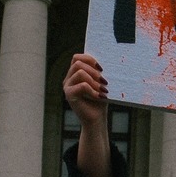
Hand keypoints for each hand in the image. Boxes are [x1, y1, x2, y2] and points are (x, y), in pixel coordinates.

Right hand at [64, 54, 113, 176]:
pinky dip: (93, 90)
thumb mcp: (100, 82)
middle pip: (77, 63)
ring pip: (79, 72)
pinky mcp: (69, 96)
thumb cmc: (101, 99)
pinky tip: (100, 96)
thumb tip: (108, 57)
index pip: (77, 57)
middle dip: (93, 69)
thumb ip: (98, 71)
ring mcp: (67, 87)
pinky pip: (82, 86)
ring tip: (103, 89)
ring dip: (94, 79)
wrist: (96, 119)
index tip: (102, 68)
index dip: (89, 59)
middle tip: (104, 80)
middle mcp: (68, 79)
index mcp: (74, 74)